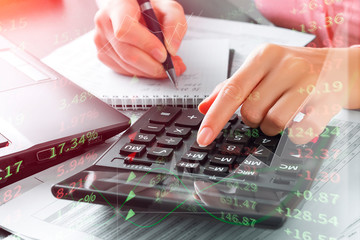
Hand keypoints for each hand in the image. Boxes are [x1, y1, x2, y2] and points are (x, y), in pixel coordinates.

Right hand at [94, 0, 186, 77]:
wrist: (133, 10)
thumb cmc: (149, 8)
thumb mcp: (168, 8)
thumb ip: (175, 24)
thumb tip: (171, 49)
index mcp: (118, 5)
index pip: (125, 29)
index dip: (145, 44)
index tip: (163, 53)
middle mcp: (104, 22)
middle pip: (127, 52)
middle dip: (153, 65)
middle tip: (171, 67)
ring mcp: (101, 39)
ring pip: (126, 65)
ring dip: (150, 71)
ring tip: (167, 67)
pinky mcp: (102, 54)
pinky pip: (124, 70)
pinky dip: (141, 72)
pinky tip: (152, 66)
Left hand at [197, 44, 359, 144]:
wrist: (341, 68)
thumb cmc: (294, 69)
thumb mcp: (261, 68)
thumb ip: (231, 87)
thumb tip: (204, 106)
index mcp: (263, 56)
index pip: (231, 91)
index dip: (215, 117)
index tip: (203, 137)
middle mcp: (285, 66)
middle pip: (250, 112)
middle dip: (253, 119)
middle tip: (266, 108)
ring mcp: (307, 83)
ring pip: (272, 123)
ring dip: (272, 127)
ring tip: (283, 113)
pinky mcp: (326, 101)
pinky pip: (299, 132)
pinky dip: (294, 133)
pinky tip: (300, 118)